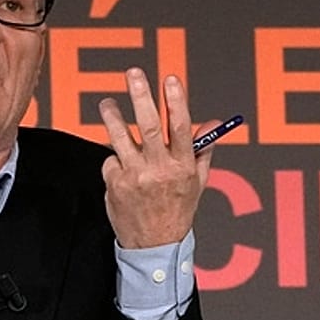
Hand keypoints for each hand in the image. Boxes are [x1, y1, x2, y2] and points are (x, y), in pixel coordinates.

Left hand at [98, 68, 213, 248]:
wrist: (154, 246)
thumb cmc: (177, 210)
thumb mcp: (197, 181)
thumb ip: (203, 150)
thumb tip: (213, 123)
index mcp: (183, 167)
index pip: (182, 128)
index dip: (176, 102)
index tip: (171, 79)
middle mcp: (159, 171)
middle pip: (149, 126)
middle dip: (141, 96)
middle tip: (133, 73)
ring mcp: (135, 177)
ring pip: (120, 138)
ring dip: (112, 117)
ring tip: (107, 104)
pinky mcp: (115, 184)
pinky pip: (111, 160)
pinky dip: (114, 158)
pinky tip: (121, 166)